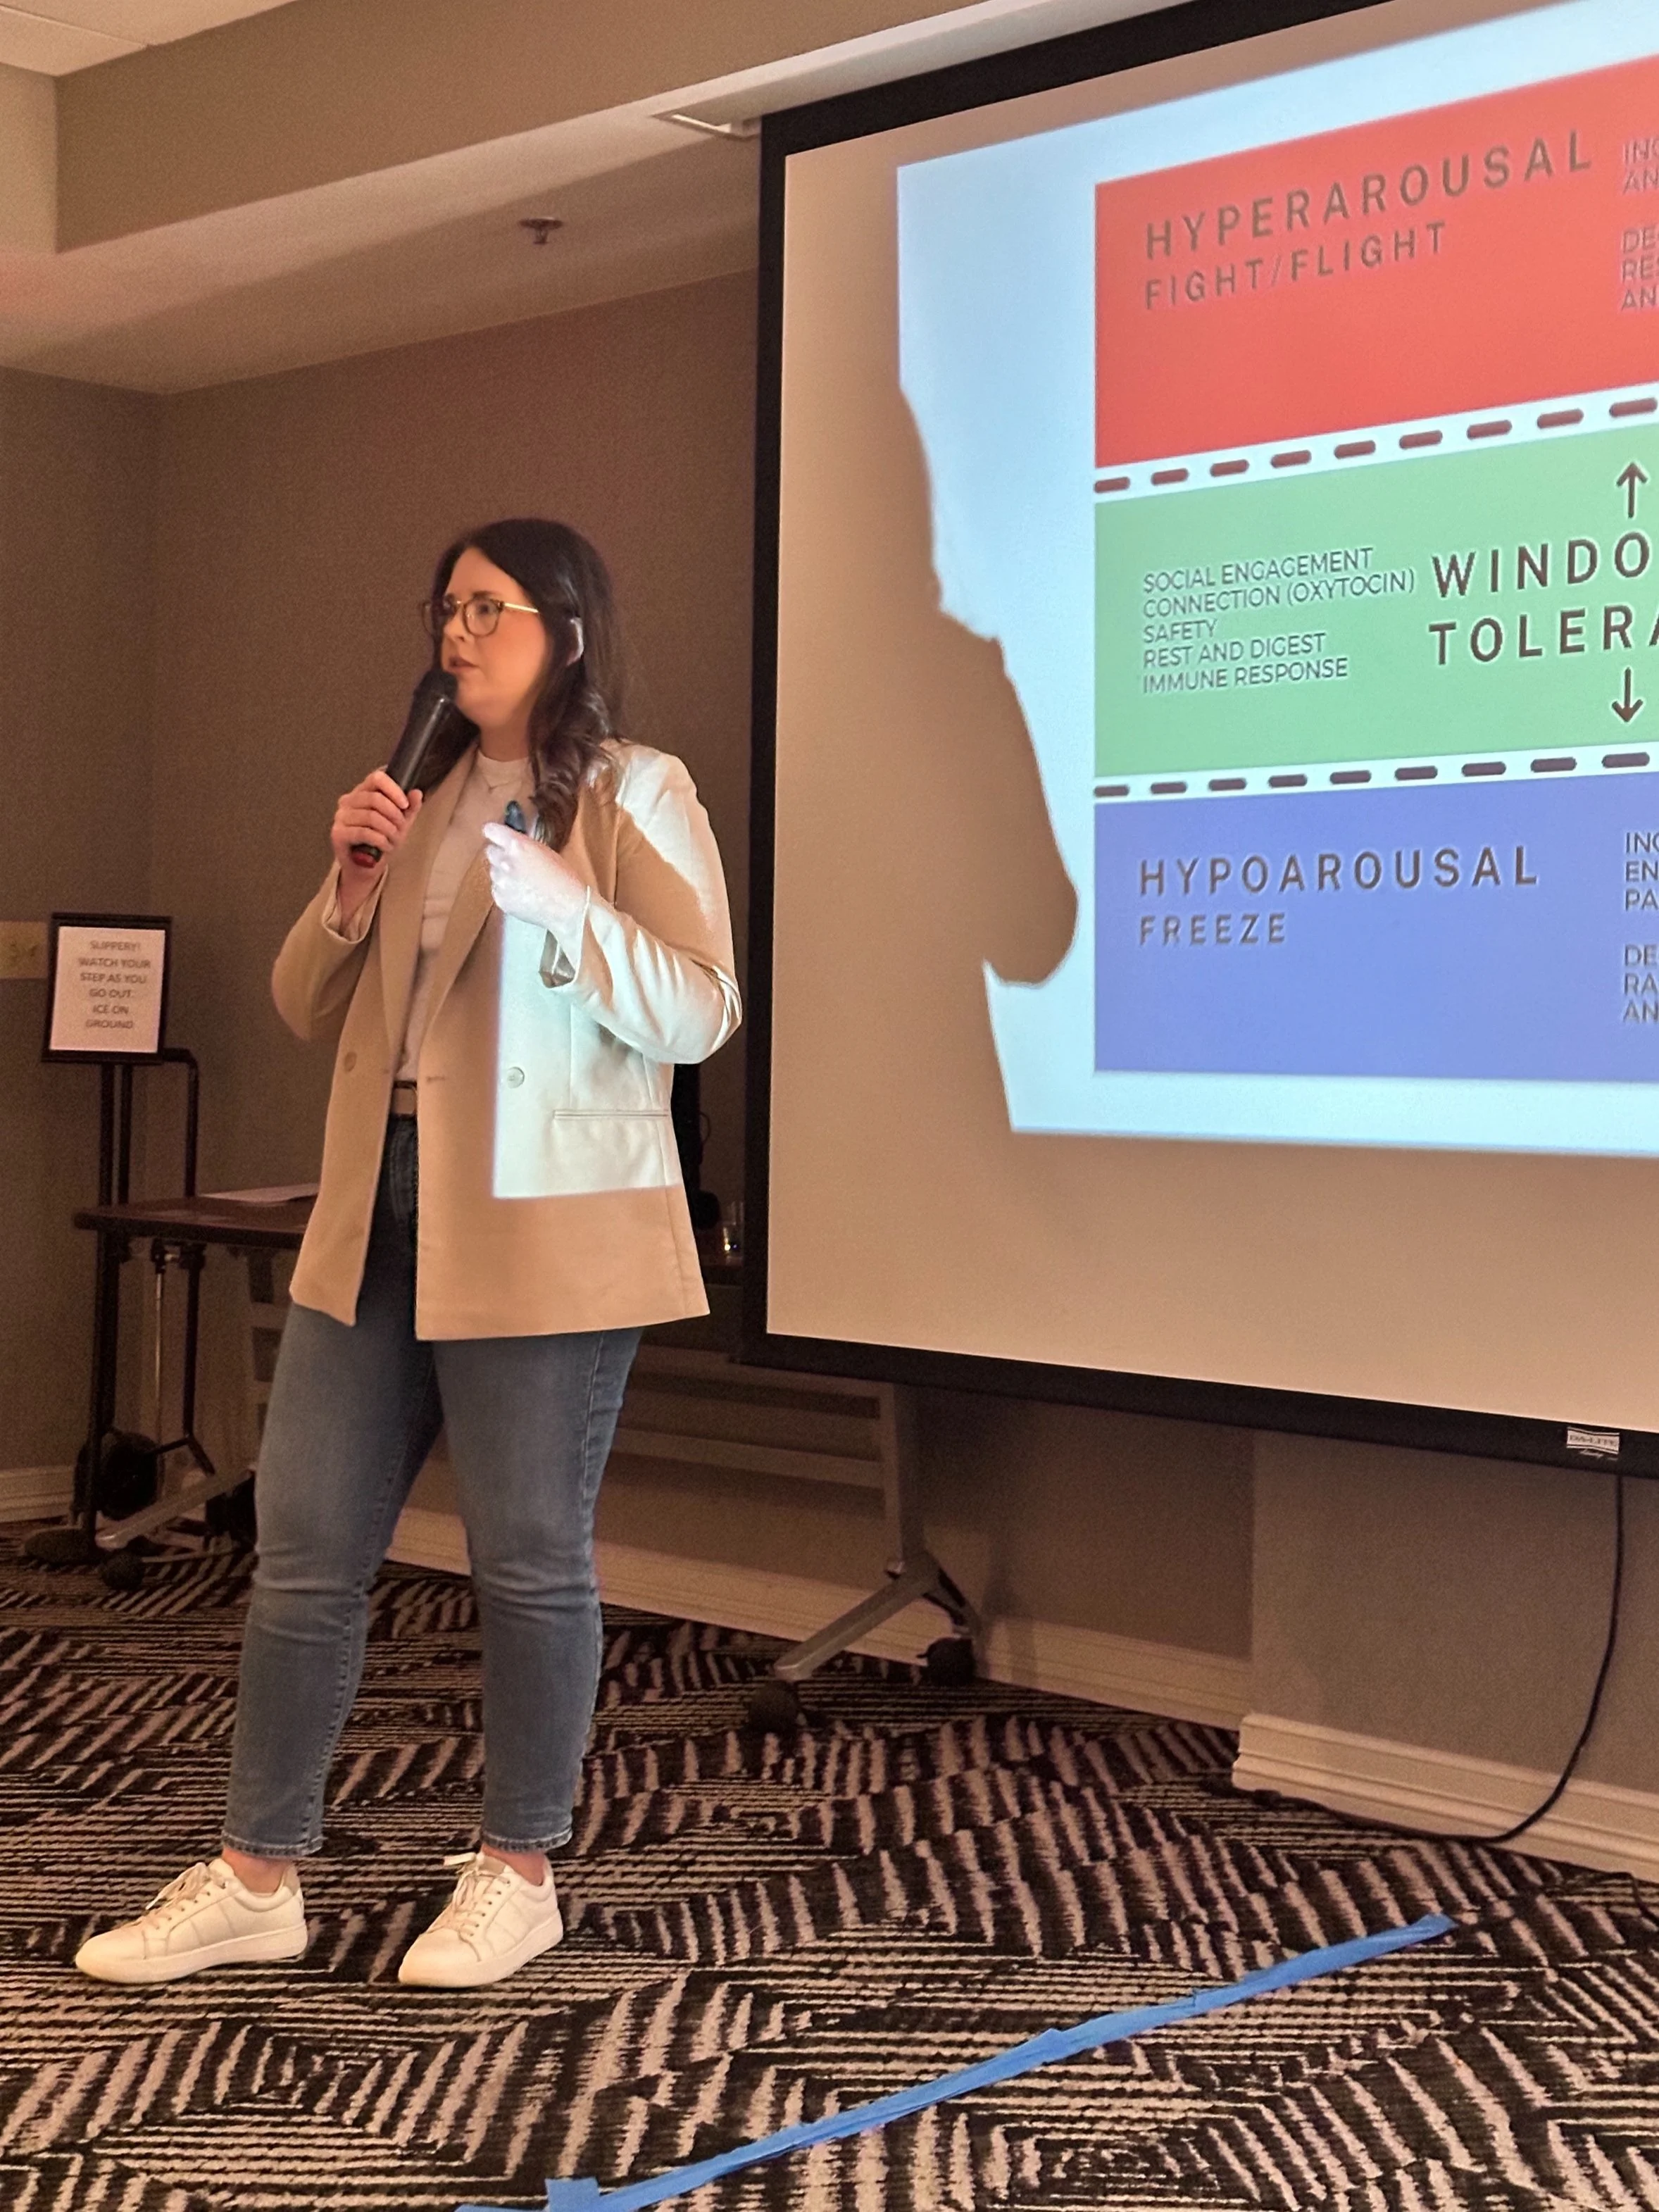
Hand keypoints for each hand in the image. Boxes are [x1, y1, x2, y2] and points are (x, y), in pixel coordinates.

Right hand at [331, 770, 421, 918]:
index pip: (376, 778)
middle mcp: (348, 800)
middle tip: (400, 827)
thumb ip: (410, 807)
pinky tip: (385, 846)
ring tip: (394, 839)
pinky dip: (380, 840)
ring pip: (371, 816)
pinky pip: (364, 833)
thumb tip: (416, 793)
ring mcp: (341, 816)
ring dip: (389, 830)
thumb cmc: (381, 841)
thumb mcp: (401, 822)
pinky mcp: (338, 833)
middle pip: (375, 798)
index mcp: (362, 791)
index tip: (405, 804)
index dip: (393, 789)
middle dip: (394, 815)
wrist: (367, 867)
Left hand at [482, 820, 587, 936]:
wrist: (568, 906)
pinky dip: (506, 891)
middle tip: (516, 863)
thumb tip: (511, 844)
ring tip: (524, 882)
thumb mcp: (545, 851)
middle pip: (490, 852)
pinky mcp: (500, 899)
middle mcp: (505, 861)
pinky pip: (497, 890)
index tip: (494, 835)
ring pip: (494, 872)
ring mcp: (501, 882)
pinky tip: (523, 894)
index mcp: (517, 845)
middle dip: (501, 855)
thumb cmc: (563, 878)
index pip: (490, 830)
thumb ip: (524, 846)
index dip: (493, 833)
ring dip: (504, 874)